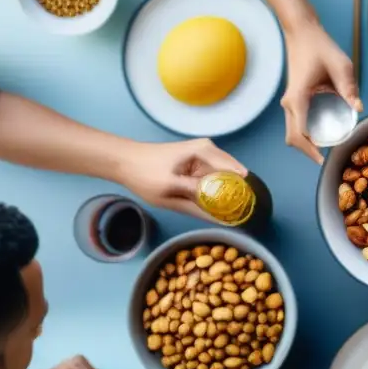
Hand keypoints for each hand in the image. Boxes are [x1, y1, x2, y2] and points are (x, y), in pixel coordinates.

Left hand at [119, 139, 247, 217]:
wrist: (123, 160)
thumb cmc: (144, 173)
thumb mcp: (170, 191)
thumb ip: (196, 204)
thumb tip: (221, 220)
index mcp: (205, 151)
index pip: (234, 173)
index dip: (240, 193)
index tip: (243, 212)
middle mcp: (209, 149)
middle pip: (231, 174)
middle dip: (234, 194)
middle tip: (236, 215)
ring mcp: (204, 154)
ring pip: (223, 178)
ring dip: (224, 193)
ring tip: (227, 212)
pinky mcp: (198, 161)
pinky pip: (213, 178)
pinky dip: (214, 190)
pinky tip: (213, 204)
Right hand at [281, 21, 359, 163]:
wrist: (301, 33)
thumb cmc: (320, 47)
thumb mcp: (341, 66)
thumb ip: (349, 88)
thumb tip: (359, 109)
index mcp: (298, 97)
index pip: (301, 132)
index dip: (312, 148)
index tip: (326, 158)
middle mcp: (289, 103)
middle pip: (293, 138)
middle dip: (308, 151)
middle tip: (327, 159)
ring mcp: (288, 103)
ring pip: (292, 133)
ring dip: (306, 144)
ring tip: (325, 150)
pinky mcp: (291, 101)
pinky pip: (295, 124)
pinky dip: (304, 135)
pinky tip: (321, 136)